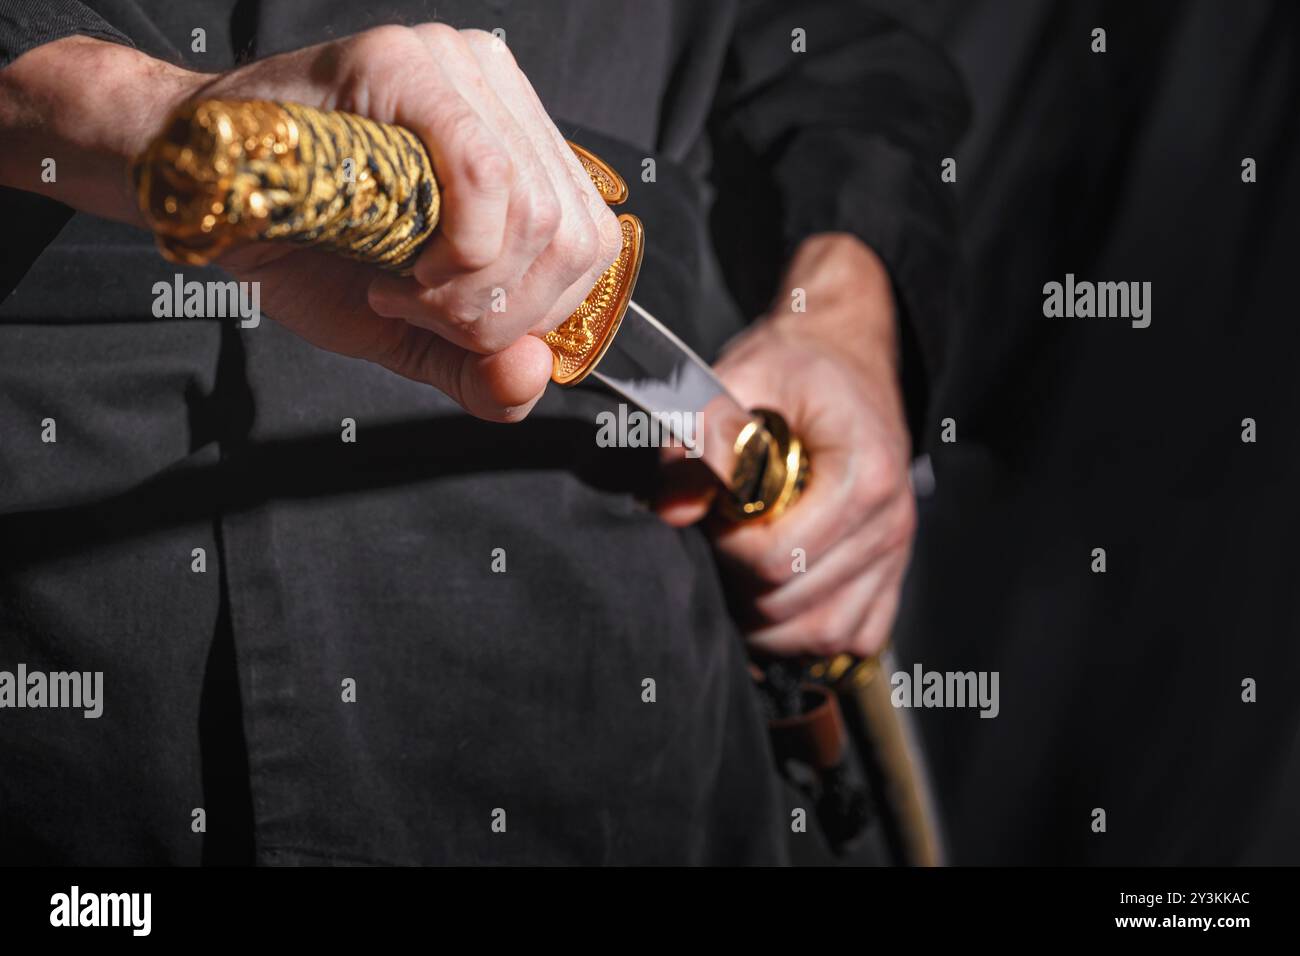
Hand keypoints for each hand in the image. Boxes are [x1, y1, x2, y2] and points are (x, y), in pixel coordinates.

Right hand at [1, 29, 622, 421]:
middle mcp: (506, 97)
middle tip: (414, 307)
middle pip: (571, 237)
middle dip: (493, 313)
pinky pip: (485, 178)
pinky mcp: (409, 63)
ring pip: (536, 213)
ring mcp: (462, 68)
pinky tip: (396, 267)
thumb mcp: (409, 335)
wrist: (210, 202)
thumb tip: (534, 375)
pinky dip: (450, 254)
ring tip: (396, 284)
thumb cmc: (308, 250)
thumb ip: (479, 371)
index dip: (533, 313)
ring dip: (462, 291)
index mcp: (523, 150)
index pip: (590, 244)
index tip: (450, 324)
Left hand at [656, 235, 916, 658]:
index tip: (713, 512)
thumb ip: (702, 435)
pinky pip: (857, 634)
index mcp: (864, 474)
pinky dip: (812, 632)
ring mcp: (897, 552)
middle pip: (796, 603)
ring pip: (826, 632)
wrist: (847, 355)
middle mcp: (891, 521)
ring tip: (740, 575)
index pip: (778, 557)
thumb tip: (668, 509)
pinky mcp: (894, 570)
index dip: (726, 547)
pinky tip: (779, 596)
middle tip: (721, 539)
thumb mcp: (744, 376)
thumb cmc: (796, 367)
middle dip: (740, 584)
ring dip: (769, 622)